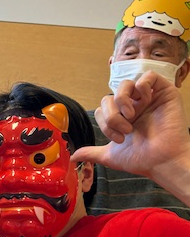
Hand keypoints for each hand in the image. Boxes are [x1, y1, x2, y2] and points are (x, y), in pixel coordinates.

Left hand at [73, 71, 189, 184]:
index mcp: (123, 118)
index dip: (105, 121)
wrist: (163, 161)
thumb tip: (73, 156)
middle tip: (125, 131)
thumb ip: (92, 153)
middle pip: (110, 97)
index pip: (103, 107)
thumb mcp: (111, 156)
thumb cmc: (141, 159)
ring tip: (131, 116)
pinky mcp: (164, 92)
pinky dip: (141, 85)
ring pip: (125, 85)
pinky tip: (144, 101)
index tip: (118, 138)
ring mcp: (149, 98)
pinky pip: (148, 76)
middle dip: (112, 115)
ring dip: (122, 100)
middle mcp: (135, 106)